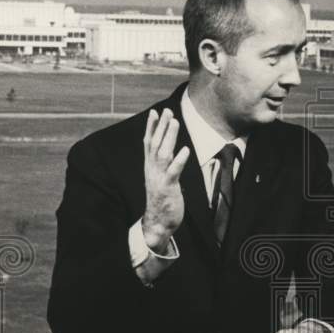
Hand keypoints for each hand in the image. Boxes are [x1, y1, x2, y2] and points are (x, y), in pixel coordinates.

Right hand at [142, 108, 190, 251]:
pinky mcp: (167, 188)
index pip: (149, 143)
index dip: (152, 127)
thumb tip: (168, 148)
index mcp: (150, 166)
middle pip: (155, 144)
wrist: (158, 221)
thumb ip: (163, 163)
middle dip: (161, 126)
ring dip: (169, 137)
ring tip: (175, 122)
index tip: (155, 112)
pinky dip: (178, 160)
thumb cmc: (162, 198)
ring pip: (163, 153)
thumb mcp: (161, 177)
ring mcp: (159, 178)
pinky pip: (173, 172)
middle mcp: (152, 170)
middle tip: (167, 110)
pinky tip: (185, 150)